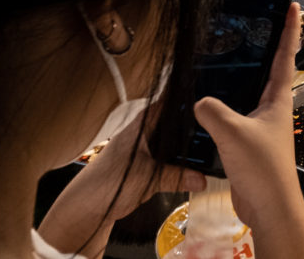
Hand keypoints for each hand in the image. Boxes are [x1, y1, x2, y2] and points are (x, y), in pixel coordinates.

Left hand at [38, 112, 206, 256]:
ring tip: (211, 144)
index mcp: (142, 124)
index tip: (209, 94)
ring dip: (187, 144)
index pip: (169, 100)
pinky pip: (169, 157)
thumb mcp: (147, 178)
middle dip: (194, 124)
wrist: (87, 207)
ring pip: (173, 139)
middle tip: (216, 125)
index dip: (188, 97)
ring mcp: (145, 148)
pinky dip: (181, 160)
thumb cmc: (106, 184)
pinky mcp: (146, 164)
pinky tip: (194, 164)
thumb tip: (202, 178)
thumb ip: (177, 177)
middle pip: (175, 120)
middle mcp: (144, 132)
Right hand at [193, 2, 303, 258]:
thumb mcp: (232, 132)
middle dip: (266, 47)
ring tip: (226, 59)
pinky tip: (207, 105)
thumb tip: (198, 101)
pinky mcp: (250, 142)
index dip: (290, 30)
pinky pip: (237, 115)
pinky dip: (226, 105)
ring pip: (252, 93)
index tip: (294, 6)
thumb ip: (212, 110)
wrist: (268, 205)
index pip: (286, 56)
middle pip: (271, 70)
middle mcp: (273, 108)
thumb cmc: (260, 165)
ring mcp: (263, 126)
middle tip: (255, 25)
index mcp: (277, 98)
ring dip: (244, 76)